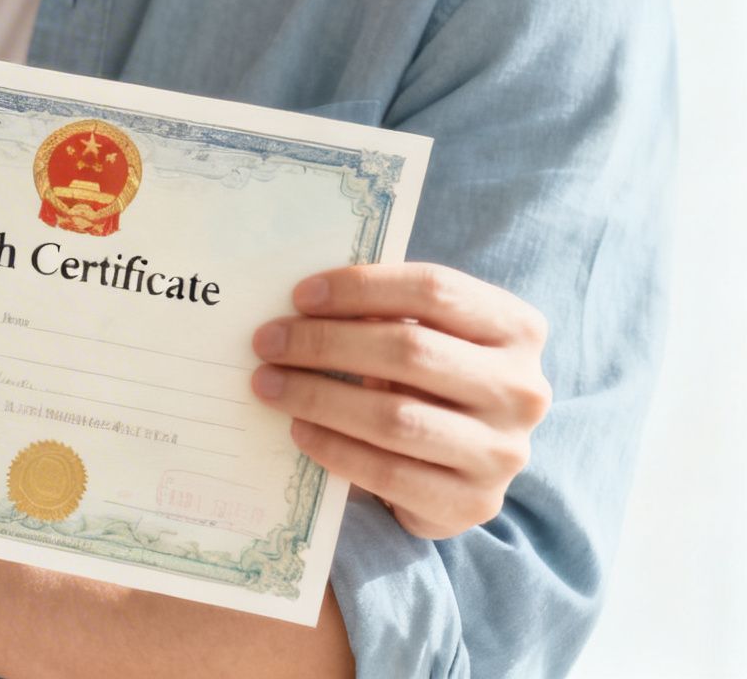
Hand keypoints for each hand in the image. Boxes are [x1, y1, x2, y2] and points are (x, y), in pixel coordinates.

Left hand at [250, 263, 551, 539]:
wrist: (462, 470)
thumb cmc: (430, 384)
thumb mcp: (425, 338)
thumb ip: (385, 314)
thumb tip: (303, 302)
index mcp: (516, 328)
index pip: (435, 290)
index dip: (362, 287)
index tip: (300, 295)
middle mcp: (522, 389)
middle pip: (411, 350)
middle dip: (325, 343)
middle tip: (267, 342)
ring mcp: (504, 451)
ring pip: (396, 417)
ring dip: (318, 396)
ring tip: (268, 385)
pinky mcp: (474, 502)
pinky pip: (389, 473)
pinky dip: (334, 448)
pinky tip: (299, 430)